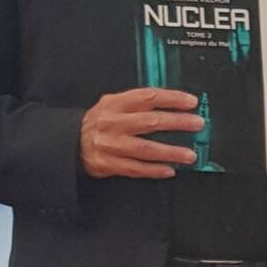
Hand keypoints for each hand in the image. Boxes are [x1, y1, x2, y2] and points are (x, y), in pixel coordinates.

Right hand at [80, 88, 201, 178]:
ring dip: (171, 152)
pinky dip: (154, 170)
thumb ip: (137, 104)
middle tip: (197, 124)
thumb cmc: (98, 123)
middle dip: (177, 123)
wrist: (70, 142)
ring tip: (190, 155)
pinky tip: (170, 170)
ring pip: (146, 148)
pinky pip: (136, 168)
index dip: (171, 98)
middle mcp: (113, 123)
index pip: (147, 97)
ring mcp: (111, 145)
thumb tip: (171, 103)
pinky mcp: (109, 164)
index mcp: (115, 104)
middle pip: (150, 121)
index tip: (191, 102)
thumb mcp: (112, 105)